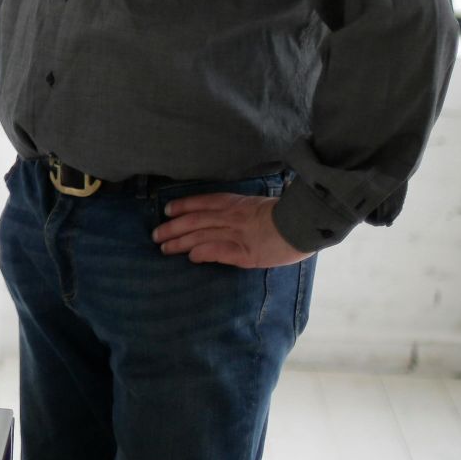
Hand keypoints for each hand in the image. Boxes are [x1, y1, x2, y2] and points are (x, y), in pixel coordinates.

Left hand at [153, 193, 311, 267]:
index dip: (183, 206)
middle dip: (173, 227)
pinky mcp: (244, 253)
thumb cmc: (287, 215)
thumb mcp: (259, 205)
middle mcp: (230, 217)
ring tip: (164, 248)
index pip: (202, 202)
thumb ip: (242, 210)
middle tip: (156, 234)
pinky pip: (217, 251)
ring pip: (200, 236)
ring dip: (179, 243)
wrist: (304, 224)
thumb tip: (227, 214)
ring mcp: (236, 234)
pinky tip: (190, 257)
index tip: (167, 210)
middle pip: (194, 220)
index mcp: (235, 203)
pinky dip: (201, 253)